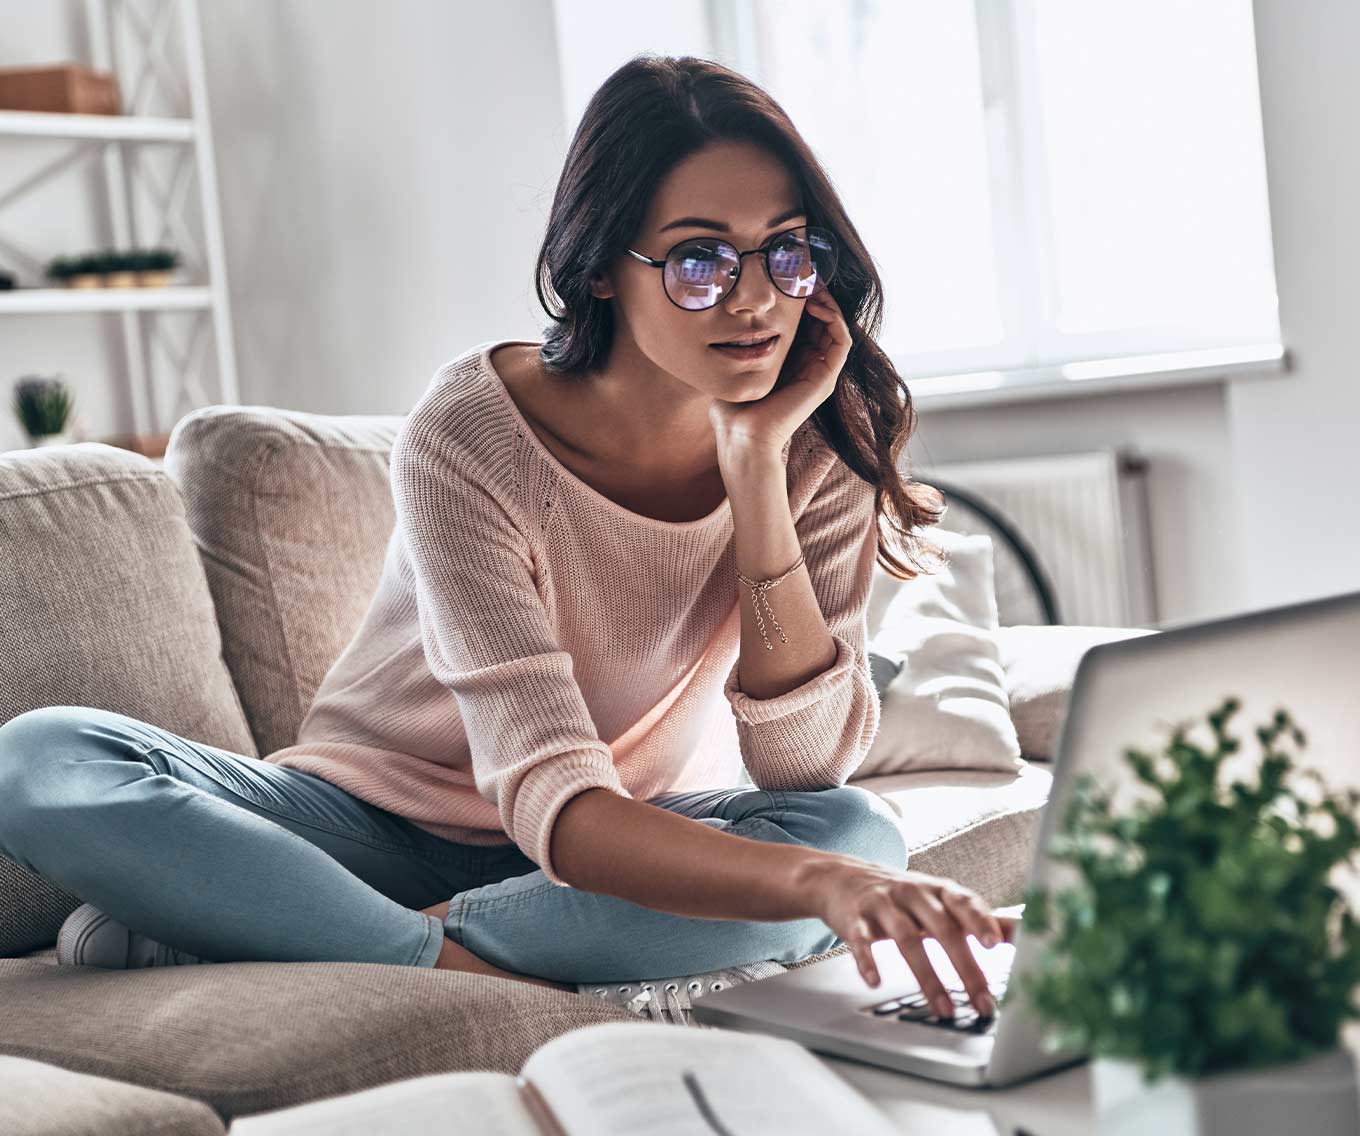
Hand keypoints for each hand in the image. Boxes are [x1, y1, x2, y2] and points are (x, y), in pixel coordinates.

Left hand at [708, 289, 851, 456]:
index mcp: (791, 362)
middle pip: (823, 321)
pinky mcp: (825, 379)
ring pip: (836, 326)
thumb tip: (725, 315)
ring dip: (828, 301)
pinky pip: (842, 340)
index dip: (801, 299)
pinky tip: (817, 303)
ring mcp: (820, 373)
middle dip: (816, 294)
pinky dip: (834, 318)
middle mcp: (809, 365)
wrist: (742, 436)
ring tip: (811, 283)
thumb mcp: (736, 364)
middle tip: (804, 271)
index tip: (788, 276)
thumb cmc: (734, 407)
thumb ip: (739, 342)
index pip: (805, 322)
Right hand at [801, 858, 1017, 1018]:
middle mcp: (913, 894)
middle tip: (983, 1002)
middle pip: (942, 929)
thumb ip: (979, 917)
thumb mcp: (940, 900)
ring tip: (945, 1010)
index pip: (964, 903)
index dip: (980, 921)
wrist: (843, 877)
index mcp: (939, 891)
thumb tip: (1024, 929)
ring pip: (906, 939)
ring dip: (927, 977)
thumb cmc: (903, 896)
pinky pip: (862, 940)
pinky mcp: (855, 919)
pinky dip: (869, 961)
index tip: (995, 944)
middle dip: (965, 967)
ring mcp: (883, 904)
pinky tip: (876, 982)